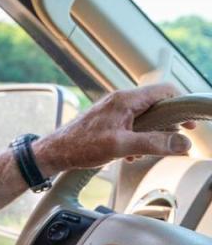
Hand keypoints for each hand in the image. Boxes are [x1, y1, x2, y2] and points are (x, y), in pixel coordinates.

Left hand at [32, 83, 192, 175]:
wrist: (54, 152)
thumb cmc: (81, 146)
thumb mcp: (122, 146)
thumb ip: (154, 143)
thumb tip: (183, 143)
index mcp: (126, 99)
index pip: (165, 91)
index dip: (181, 105)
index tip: (189, 124)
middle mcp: (120, 100)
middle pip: (157, 105)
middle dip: (166, 124)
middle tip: (172, 141)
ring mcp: (113, 110)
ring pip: (144, 117)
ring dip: (150, 135)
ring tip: (142, 152)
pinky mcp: (107, 121)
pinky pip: (131, 125)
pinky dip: (136, 139)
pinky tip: (128, 154)